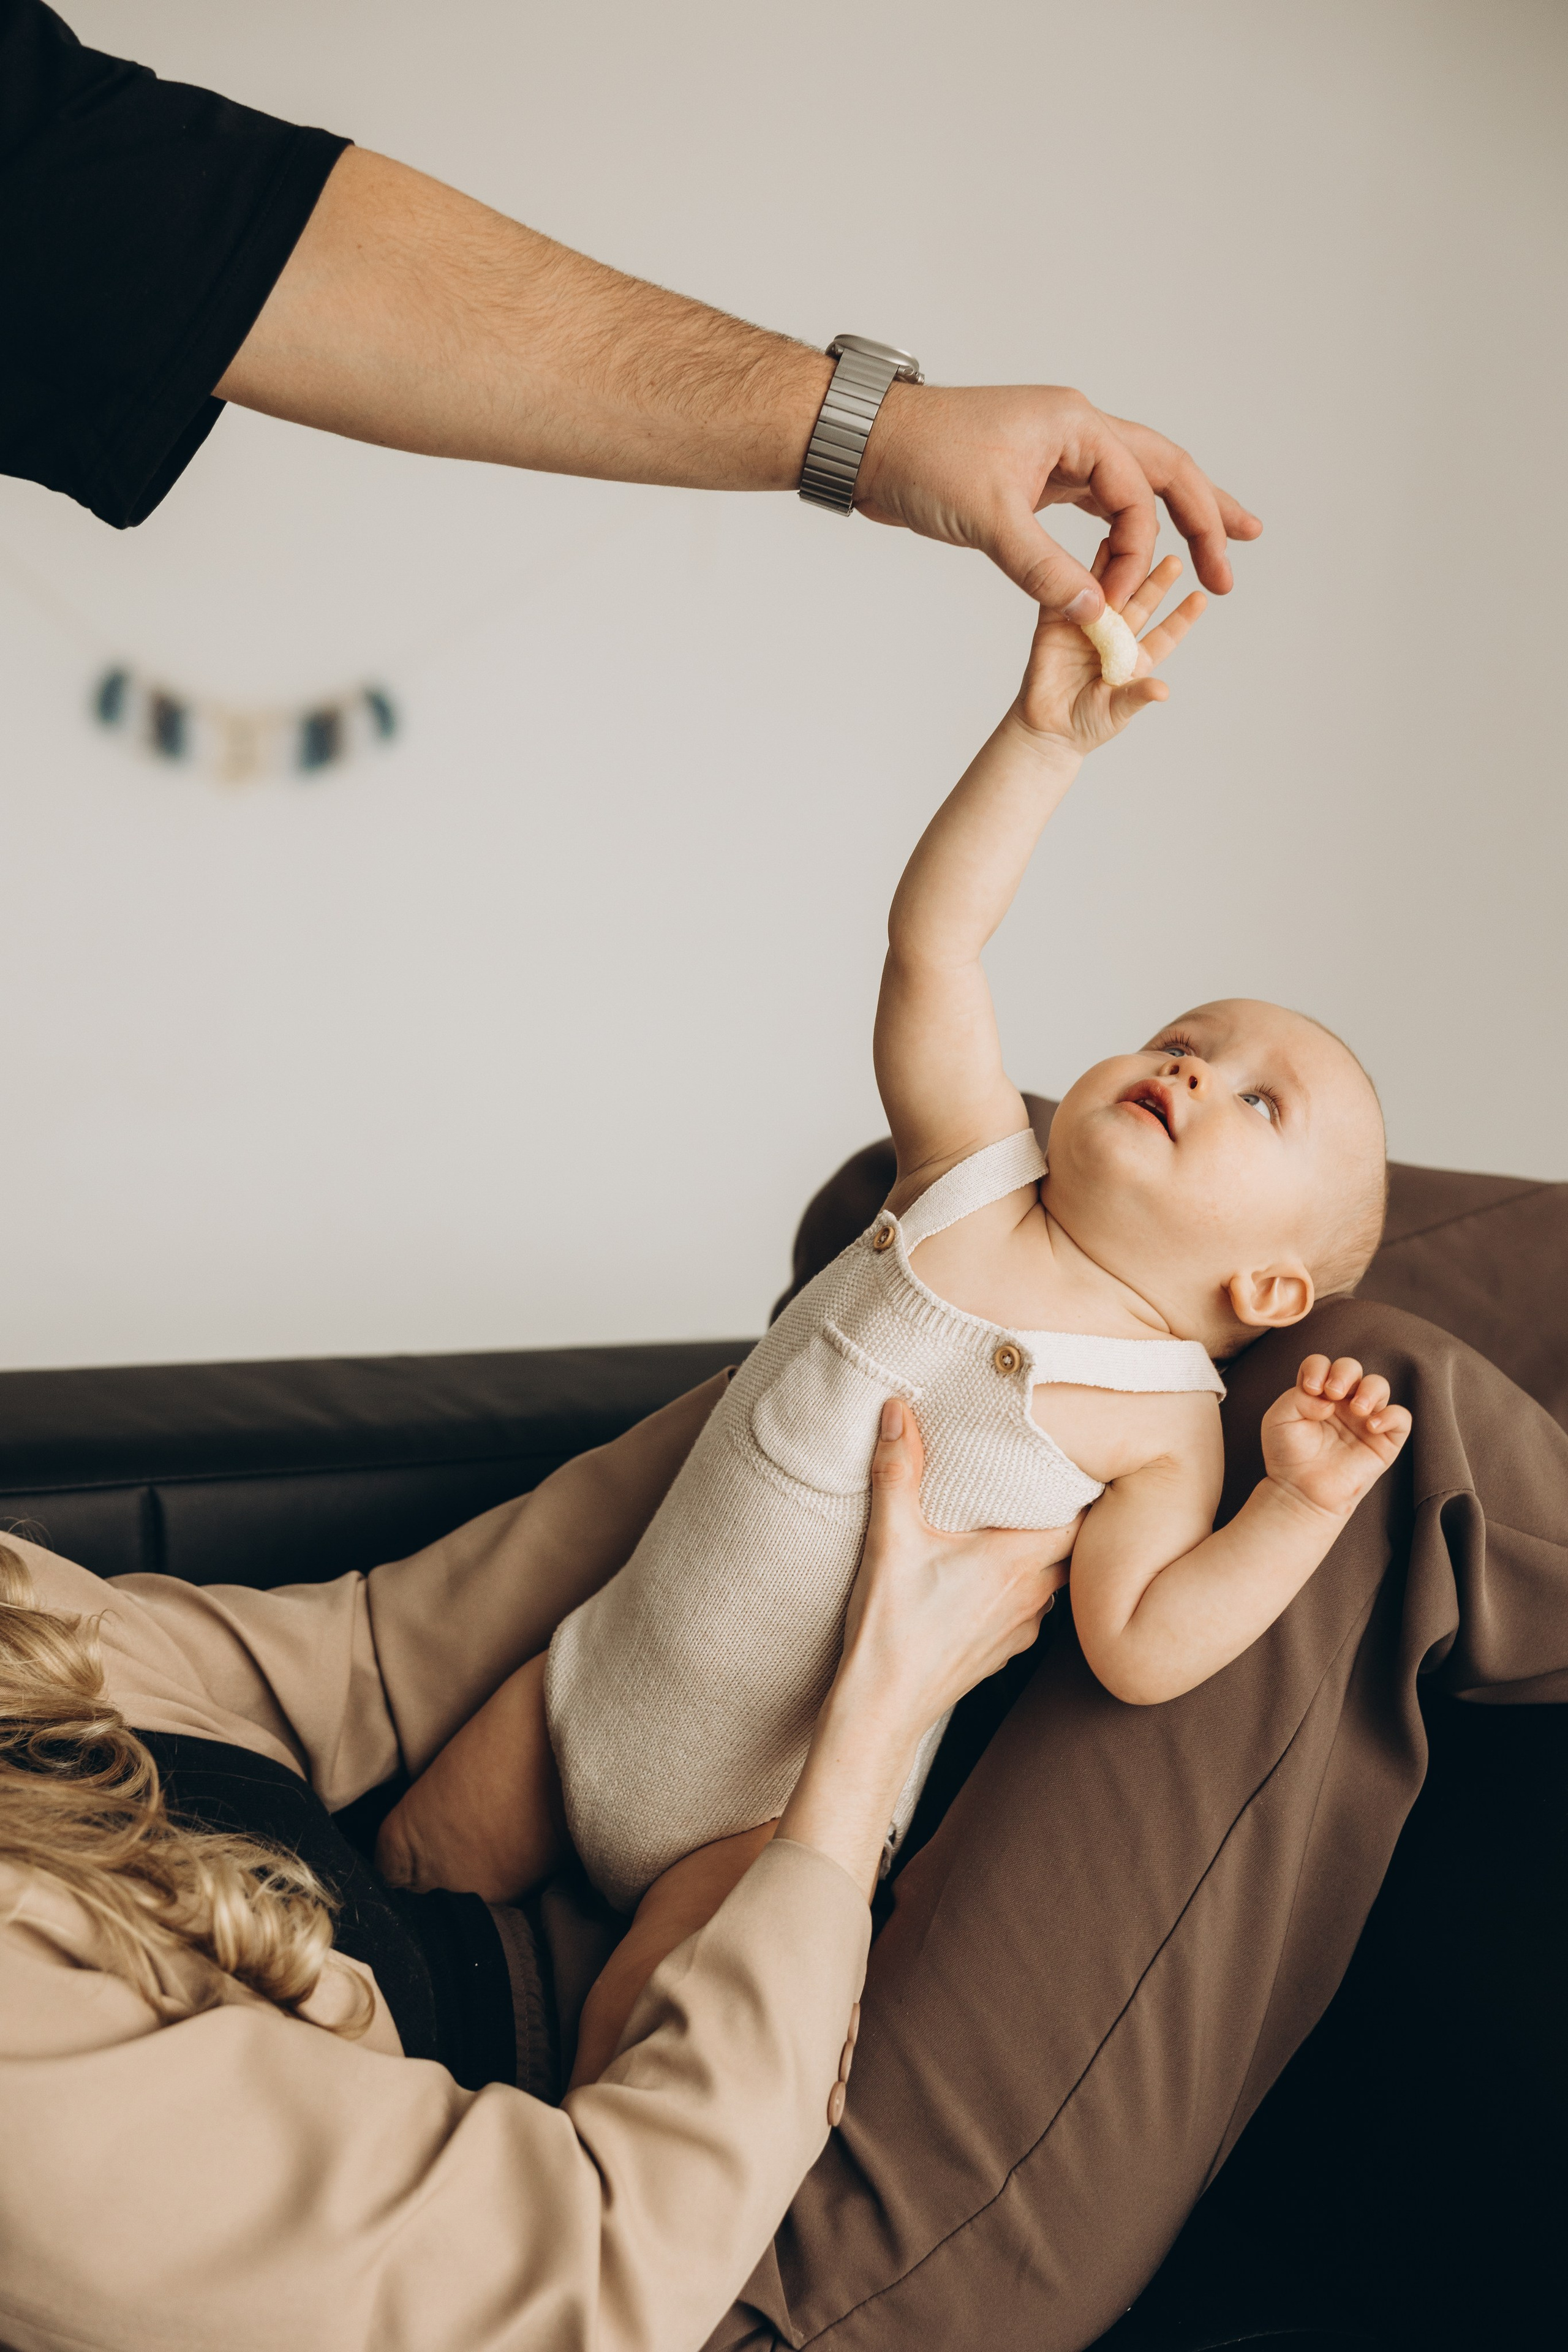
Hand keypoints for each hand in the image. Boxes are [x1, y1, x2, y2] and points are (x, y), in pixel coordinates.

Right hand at [778, 1397, 1075, 1895]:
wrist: (882, 1708)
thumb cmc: (890, 1628)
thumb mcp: (890, 1540)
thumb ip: (896, 1471)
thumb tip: (896, 1412)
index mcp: (1015, 1562)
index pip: (1078, 1519)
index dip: (1082, 1490)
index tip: (1075, 1464)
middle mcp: (1031, 1596)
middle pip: (1070, 1547)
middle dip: (1062, 1517)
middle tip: (1048, 1486)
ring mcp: (1022, 1629)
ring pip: (1054, 1581)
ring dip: (1044, 1556)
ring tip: (1022, 1526)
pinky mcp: (1005, 1652)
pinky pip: (1032, 1610)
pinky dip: (1023, 1589)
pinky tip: (993, 1579)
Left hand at [856, 382, 1260, 617]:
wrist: (868, 443)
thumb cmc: (922, 461)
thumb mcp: (988, 520)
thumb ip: (1044, 570)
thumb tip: (1095, 617)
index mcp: (1075, 426)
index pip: (1134, 494)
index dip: (1135, 555)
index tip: (1114, 604)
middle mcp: (1076, 431)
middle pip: (1161, 470)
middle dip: (1205, 511)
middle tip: (1245, 549)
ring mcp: (1059, 451)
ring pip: (1133, 484)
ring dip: (1173, 515)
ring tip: (1219, 543)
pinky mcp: (1037, 476)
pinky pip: (1098, 502)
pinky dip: (1123, 526)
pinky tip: (1137, 549)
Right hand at [1010, 552, 1205, 757]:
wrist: (1047, 731)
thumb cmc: (1087, 725)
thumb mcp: (1117, 712)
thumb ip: (1136, 696)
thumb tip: (1163, 691)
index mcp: (1135, 659)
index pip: (1164, 635)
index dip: (1181, 618)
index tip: (1201, 598)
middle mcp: (1115, 638)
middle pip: (1140, 605)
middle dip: (1157, 583)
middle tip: (1175, 560)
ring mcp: (1087, 628)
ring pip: (1108, 592)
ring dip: (1121, 567)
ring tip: (1135, 540)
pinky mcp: (1056, 624)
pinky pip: (1068, 593)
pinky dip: (1078, 571)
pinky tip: (1094, 551)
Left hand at [1262, 1355, 1412, 1520]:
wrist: (1301, 1492)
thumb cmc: (1288, 1455)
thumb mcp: (1279, 1419)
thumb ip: (1297, 1398)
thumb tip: (1329, 1401)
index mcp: (1316, 1392)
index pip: (1322, 1364)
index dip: (1318, 1368)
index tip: (1310, 1388)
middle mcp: (1342, 1401)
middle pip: (1351, 1368)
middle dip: (1344, 1372)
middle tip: (1333, 1393)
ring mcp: (1364, 1418)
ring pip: (1379, 1385)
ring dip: (1369, 1389)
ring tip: (1357, 1408)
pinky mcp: (1384, 1440)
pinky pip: (1401, 1417)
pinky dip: (1391, 1415)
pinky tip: (1371, 1426)